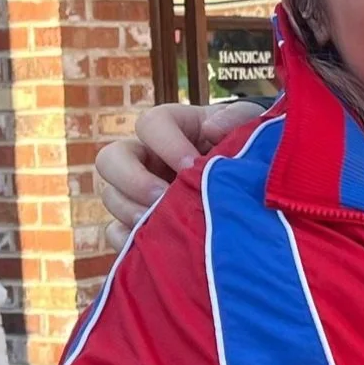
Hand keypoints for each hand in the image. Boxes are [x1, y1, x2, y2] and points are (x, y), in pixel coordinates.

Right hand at [96, 99, 267, 238]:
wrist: (253, 181)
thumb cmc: (247, 145)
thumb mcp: (249, 124)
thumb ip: (236, 118)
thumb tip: (210, 129)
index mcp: (171, 127)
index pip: (150, 123)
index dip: (167, 143)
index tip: (193, 164)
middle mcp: (146, 156)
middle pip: (110, 159)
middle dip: (133, 180)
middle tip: (162, 197)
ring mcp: (137, 191)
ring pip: (111, 197)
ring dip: (133, 212)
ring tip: (167, 224)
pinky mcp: (138, 222)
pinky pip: (115, 233)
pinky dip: (129, 241)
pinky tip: (154, 246)